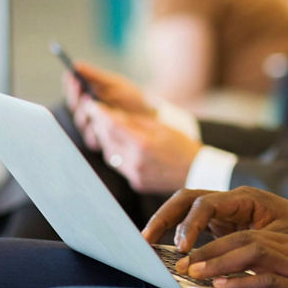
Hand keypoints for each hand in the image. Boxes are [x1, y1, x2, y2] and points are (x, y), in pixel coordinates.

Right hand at [64, 63, 151, 150]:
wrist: (153, 117)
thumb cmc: (134, 98)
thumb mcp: (115, 84)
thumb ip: (95, 76)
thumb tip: (76, 64)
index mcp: (89, 99)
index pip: (74, 94)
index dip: (71, 87)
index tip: (72, 77)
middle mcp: (90, 115)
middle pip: (75, 109)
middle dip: (78, 101)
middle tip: (85, 95)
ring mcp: (96, 129)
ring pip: (83, 124)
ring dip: (87, 115)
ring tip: (95, 106)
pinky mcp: (104, 142)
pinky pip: (94, 138)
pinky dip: (97, 129)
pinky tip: (104, 122)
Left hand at [82, 102, 201, 192]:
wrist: (195, 171)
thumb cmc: (181, 145)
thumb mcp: (161, 127)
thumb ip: (135, 121)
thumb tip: (113, 114)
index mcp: (143, 144)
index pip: (113, 126)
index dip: (100, 114)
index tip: (92, 105)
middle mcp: (136, 161)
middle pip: (108, 140)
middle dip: (100, 126)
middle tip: (96, 114)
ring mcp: (135, 174)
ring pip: (110, 155)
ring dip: (106, 141)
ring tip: (107, 129)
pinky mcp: (136, 183)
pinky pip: (119, 166)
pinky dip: (116, 154)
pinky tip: (119, 145)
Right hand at [142, 187, 287, 249]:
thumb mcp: (279, 242)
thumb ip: (251, 250)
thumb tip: (223, 266)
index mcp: (245, 198)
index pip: (206, 204)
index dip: (190, 225)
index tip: (182, 248)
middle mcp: (230, 199)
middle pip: (188, 197)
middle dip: (165, 216)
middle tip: (146, 239)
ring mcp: (224, 209)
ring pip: (186, 207)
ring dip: (166, 221)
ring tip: (147, 241)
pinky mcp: (221, 222)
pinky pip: (193, 222)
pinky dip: (177, 232)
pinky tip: (165, 249)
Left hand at [182, 232, 287, 287]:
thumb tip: (258, 281)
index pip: (247, 237)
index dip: (217, 244)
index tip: (193, 256)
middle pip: (242, 240)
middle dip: (208, 250)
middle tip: (180, 264)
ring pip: (250, 253)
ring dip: (217, 261)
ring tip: (192, 271)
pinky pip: (268, 280)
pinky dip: (242, 280)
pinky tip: (222, 283)